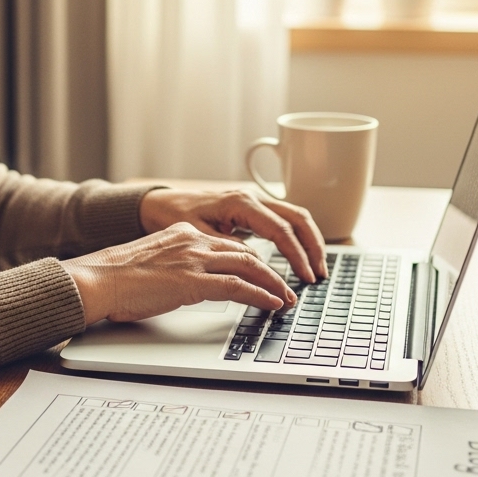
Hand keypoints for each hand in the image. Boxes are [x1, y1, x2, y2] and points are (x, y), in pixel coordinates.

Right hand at [60, 223, 296, 324]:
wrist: (97, 280)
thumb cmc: (115, 278)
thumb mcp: (151, 263)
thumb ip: (173, 267)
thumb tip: (181, 285)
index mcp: (182, 234)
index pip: (228, 244)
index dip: (250, 260)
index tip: (261, 273)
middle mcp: (192, 241)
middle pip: (246, 252)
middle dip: (270, 271)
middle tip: (284, 287)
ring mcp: (194, 259)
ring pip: (249, 266)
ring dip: (273, 284)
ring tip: (286, 299)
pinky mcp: (193, 281)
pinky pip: (238, 286)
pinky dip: (261, 296)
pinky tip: (272, 305)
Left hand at [139, 188, 328, 281]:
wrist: (158, 203)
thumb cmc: (173, 216)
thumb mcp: (198, 236)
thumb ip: (228, 249)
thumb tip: (256, 264)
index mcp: (240, 203)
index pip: (280, 230)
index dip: (296, 256)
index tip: (304, 278)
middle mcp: (252, 198)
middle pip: (298, 218)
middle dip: (313, 247)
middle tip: (319, 275)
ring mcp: (254, 202)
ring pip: (295, 217)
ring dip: (309, 242)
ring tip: (316, 269)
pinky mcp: (252, 210)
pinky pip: (283, 220)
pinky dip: (297, 238)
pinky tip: (301, 257)